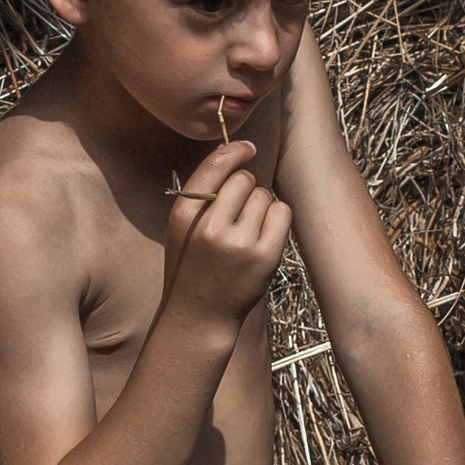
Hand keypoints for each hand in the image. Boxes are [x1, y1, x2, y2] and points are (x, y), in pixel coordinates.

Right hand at [161, 137, 291, 334]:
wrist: (199, 315)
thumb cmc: (191, 265)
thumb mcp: (182, 227)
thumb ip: (202, 191)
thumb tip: (232, 150)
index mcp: (184, 215)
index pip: (215, 166)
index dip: (235, 151)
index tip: (247, 148)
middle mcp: (211, 228)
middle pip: (244, 179)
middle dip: (245, 188)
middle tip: (237, 213)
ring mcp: (240, 244)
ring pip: (264, 195)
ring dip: (260, 206)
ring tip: (246, 230)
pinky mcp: (265, 257)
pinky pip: (281, 212)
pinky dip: (276, 217)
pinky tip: (263, 234)